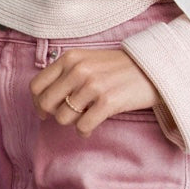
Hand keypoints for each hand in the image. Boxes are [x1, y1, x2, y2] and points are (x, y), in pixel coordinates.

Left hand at [30, 48, 160, 137]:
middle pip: (46, 104)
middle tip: (67, 116)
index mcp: (70, 58)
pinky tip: (91, 127)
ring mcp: (93, 85)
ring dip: (72, 122)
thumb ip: (66, 73)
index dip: (38, 102)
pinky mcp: (107, 101)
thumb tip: (43, 101)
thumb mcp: (88, 60)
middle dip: (54, 114)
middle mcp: (78, 69)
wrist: (153, 69)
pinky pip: (82, 126)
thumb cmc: (118, 68)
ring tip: (85, 118)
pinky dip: (84, 131)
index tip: (45, 111)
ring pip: (63, 118)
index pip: (36, 86)